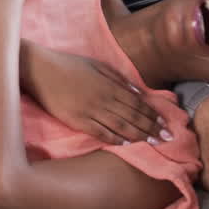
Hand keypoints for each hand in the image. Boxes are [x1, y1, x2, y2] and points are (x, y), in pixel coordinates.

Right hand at [27, 46, 165, 144]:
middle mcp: (103, 99)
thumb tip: (138, 91)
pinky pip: (100, 132)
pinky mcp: (77, 120)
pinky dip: (115, 138)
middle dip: (152, 127)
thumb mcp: (97, 65)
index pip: (137, 102)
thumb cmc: (69, 65)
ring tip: (153, 143)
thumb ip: (118, 78)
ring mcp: (90, 111)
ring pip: (120, 126)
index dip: (152, 114)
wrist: (41, 70)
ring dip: (139, 135)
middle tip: (167, 138)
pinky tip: (126, 144)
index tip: (165, 123)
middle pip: (133, 116)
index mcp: (109, 84)